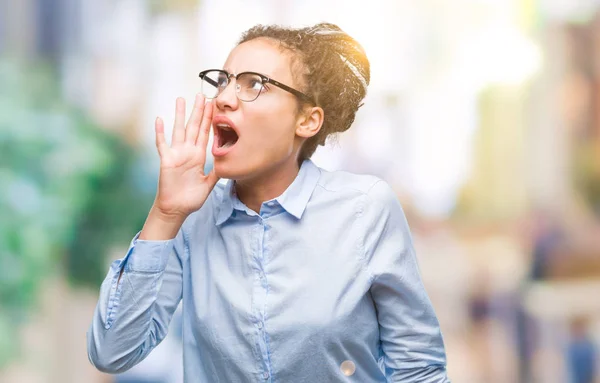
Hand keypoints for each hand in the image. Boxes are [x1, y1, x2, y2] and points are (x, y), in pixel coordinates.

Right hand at [152, 94, 217, 218]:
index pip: (205, 133)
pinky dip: (160, 132)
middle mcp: (188, 152)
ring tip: (181, 99)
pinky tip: (159, 119)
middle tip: (202, 94)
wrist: (176, 209)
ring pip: (179, 130)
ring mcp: (176, 154)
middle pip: (193, 126)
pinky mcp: (166, 160)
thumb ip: (217, 173)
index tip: (213, 105)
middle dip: (198, 111)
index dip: (209, 119)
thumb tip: (229, 164)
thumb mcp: (209, 184)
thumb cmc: (191, 198)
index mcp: (199, 156)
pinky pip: (162, 144)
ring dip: (180, 115)